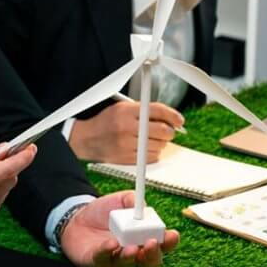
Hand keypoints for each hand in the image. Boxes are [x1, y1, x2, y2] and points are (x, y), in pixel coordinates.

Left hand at [59, 191, 178, 266]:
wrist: (76, 217)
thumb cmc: (103, 212)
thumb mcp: (121, 200)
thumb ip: (134, 200)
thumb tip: (142, 206)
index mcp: (143, 236)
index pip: (162, 243)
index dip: (169, 241)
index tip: (172, 234)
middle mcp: (133, 250)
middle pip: (150, 260)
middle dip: (154, 253)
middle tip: (151, 243)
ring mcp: (116, 258)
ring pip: (128, 263)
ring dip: (131, 256)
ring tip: (132, 247)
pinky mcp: (98, 260)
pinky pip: (105, 259)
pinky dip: (109, 252)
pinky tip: (111, 244)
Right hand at [69, 101, 183, 163]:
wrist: (87, 138)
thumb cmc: (107, 121)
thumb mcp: (122, 108)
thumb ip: (144, 110)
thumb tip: (170, 118)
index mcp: (126, 111)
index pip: (158, 110)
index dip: (173, 115)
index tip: (179, 120)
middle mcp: (127, 127)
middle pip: (163, 131)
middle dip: (170, 131)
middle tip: (167, 131)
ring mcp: (127, 144)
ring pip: (159, 145)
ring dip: (161, 143)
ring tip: (151, 139)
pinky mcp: (127, 158)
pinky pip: (151, 158)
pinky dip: (153, 153)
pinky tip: (146, 148)